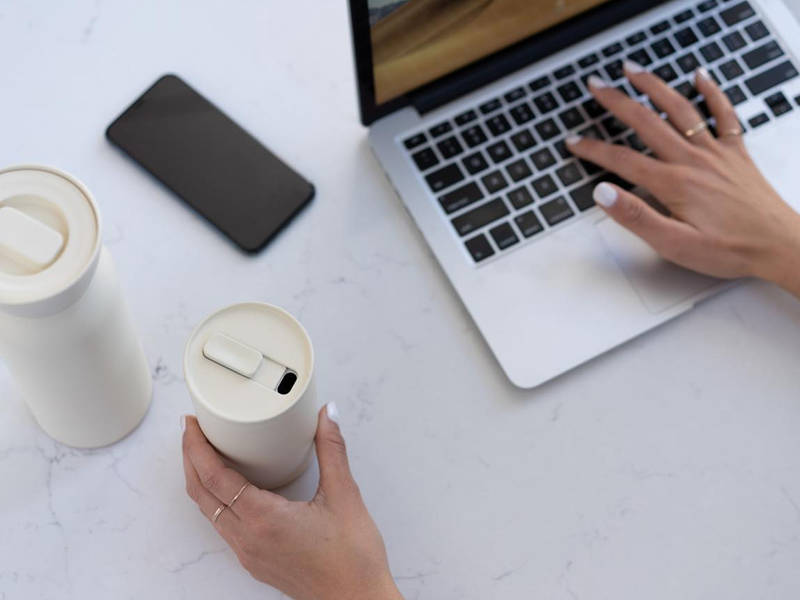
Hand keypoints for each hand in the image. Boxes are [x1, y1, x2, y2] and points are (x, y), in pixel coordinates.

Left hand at [181, 405, 402, 599]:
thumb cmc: (352, 558)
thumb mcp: (344, 495)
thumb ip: (331, 450)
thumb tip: (326, 415)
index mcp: (264, 519)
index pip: (214, 477)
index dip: (197, 447)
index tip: (192, 424)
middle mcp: (248, 539)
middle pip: (202, 494)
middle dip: (191, 459)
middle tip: (192, 430)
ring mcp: (249, 553)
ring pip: (209, 511)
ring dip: (201, 480)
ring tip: (206, 453)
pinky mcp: (256, 561)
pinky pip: (224, 526)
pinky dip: (217, 500)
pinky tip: (232, 487)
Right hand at [566, 61, 799, 297]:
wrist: (778, 245)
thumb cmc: (729, 249)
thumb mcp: (674, 244)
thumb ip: (636, 217)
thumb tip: (603, 193)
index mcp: (673, 184)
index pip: (621, 160)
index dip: (593, 149)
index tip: (573, 141)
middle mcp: (692, 160)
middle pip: (646, 122)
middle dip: (616, 102)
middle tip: (595, 86)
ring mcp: (715, 152)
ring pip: (679, 109)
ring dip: (653, 86)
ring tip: (633, 71)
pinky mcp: (735, 152)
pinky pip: (723, 113)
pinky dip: (711, 92)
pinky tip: (699, 77)